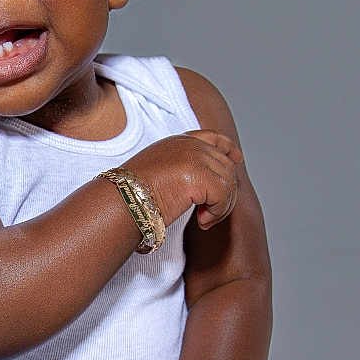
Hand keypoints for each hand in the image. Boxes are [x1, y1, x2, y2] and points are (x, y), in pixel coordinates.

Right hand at [130, 129, 244, 231]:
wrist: (121, 202)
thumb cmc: (131, 196)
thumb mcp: (158, 173)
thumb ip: (181, 170)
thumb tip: (202, 186)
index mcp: (179, 142)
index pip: (214, 138)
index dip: (229, 149)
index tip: (237, 160)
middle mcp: (190, 145)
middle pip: (227, 166)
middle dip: (225, 193)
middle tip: (208, 216)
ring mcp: (195, 157)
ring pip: (229, 182)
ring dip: (221, 207)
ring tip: (203, 221)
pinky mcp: (199, 174)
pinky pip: (224, 195)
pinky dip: (217, 213)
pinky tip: (201, 221)